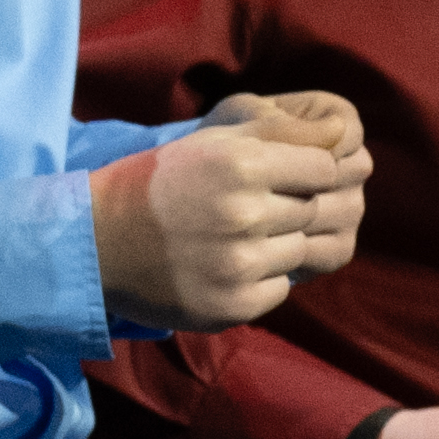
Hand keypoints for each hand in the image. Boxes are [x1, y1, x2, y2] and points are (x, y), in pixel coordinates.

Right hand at [96, 90, 372, 327]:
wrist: (96, 243)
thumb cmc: (158, 182)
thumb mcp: (212, 141)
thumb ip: (279, 133)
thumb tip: (342, 135)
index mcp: (241, 165)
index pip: (324, 168)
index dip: (306, 171)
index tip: (279, 177)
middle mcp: (244, 214)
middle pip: (313, 211)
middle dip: (289, 208)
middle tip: (249, 211)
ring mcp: (239, 265)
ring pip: (300, 252)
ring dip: (276, 246)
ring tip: (233, 239)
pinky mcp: (232, 305)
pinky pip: (279, 289)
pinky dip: (260, 280)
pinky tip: (223, 266)